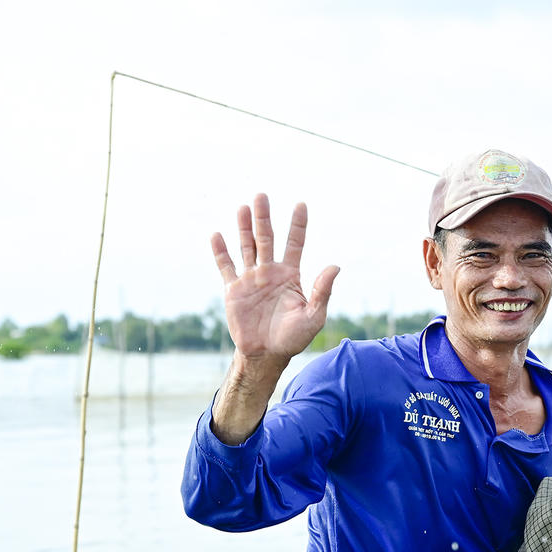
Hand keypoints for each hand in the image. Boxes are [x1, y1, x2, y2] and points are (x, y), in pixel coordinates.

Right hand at [211, 193, 338, 365]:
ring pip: (247, 247)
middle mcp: (270, 272)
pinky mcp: (233, 290)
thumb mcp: (314, 316)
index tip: (300, 204)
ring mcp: (251, 279)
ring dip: (244, 227)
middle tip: (262, 195)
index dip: (298, 225)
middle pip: (266, 238)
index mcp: (290, 275)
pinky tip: (217, 235)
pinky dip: (221, 252)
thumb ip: (322, 291)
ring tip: (243, 206)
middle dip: (264, 218)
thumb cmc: (294, 338)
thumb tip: (335, 266)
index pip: (295, 243)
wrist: (267, 355)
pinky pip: (226, 267)